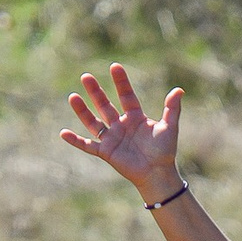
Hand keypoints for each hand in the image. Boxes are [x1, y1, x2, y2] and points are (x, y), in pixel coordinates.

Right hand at [60, 64, 183, 196]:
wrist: (158, 174)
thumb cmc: (165, 151)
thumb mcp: (169, 127)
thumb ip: (172, 109)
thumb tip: (178, 90)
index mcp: (135, 117)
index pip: (126, 95)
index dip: (121, 82)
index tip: (115, 66)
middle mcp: (121, 125)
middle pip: (105, 105)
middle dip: (96, 91)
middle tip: (86, 76)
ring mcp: (112, 138)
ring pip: (93, 122)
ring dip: (82, 111)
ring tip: (73, 96)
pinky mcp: (106, 152)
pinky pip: (87, 145)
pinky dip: (76, 140)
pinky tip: (63, 133)